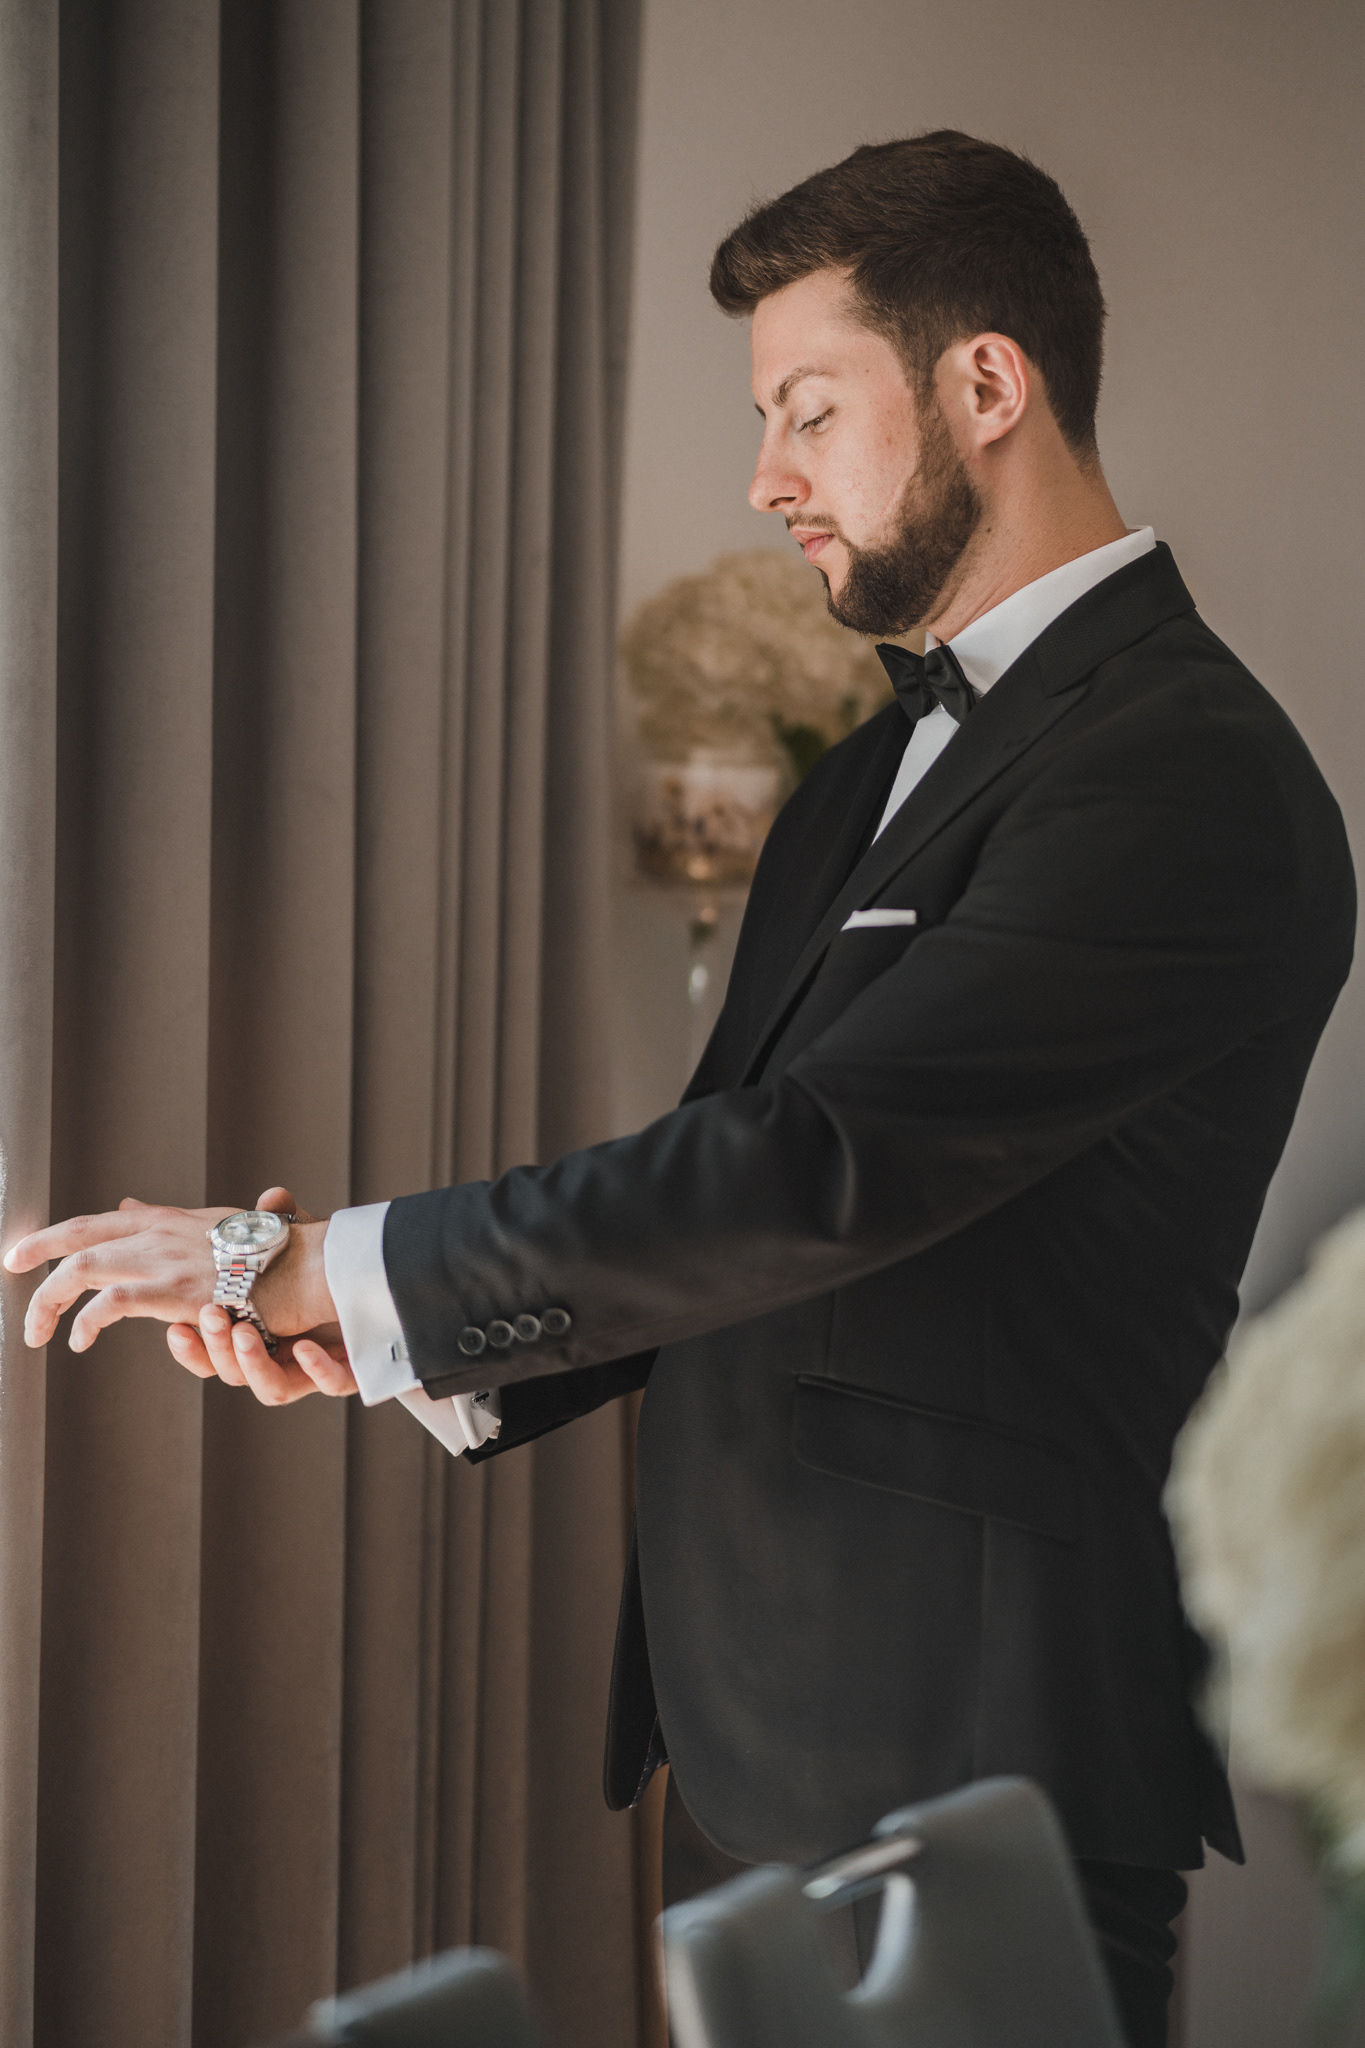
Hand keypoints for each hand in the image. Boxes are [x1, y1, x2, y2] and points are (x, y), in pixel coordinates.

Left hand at [3, 1182, 339, 1386]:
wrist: (309, 1265)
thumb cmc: (276, 1254)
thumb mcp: (215, 1227)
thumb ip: (166, 1219)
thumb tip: (126, 1206)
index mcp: (170, 1220)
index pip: (101, 1222)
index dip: (58, 1234)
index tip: (26, 1250)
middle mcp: (160, 1232)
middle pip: (79, 1236)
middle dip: (36, 1251)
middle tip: (11, 1267)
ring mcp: (165, 1259)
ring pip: (82, 1268)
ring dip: (49, 1300)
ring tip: (37, 1332)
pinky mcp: (173, 1290)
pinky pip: (110, 1303)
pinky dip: (85, 1322)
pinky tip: (79, 1342)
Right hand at [165, 1188, 358, 1404]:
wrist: (382, 1288)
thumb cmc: (327, 1270)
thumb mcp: (295, 1245)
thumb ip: (272, 1227)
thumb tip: (255, 1198)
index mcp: (253, 1334)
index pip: (208, 1353)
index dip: (190, 1348)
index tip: (174, 1328)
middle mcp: (277, 1361)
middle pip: (231, 1372)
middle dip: (215, 1350)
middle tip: (211, 1316)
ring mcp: (311, 1372)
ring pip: (272, 1387)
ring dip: (253, 1362)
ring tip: (246, 1332)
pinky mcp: (347, 1375)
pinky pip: (330, 1383)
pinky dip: (317, 1369)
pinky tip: (306, 1349)